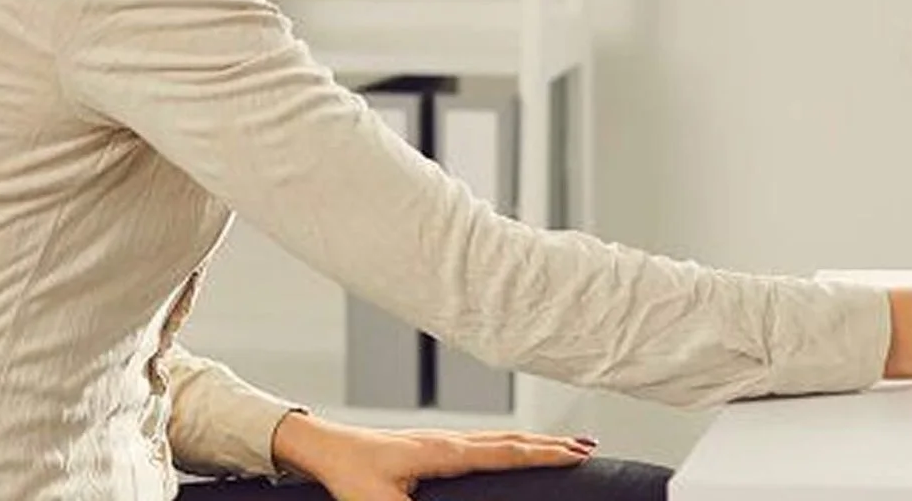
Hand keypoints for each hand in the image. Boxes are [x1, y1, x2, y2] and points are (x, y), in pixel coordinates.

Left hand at [270, 412, 593, 500]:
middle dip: (552, 444)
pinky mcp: (433, 444)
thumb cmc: (347, 474)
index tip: (578, 453)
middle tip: (589, 446)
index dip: (544, 454)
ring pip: (501, 437)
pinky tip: (512, 447)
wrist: (323, 447)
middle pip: (513, 440)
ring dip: (535, 441)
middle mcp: (450, 439)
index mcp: (445, 451)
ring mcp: (442, 439)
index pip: (506, 452)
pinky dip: (511, 442)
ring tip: (564, 443)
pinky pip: (486, 440)